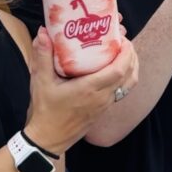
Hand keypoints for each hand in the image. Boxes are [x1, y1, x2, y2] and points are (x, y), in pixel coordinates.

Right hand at [25, 31, 137, 153]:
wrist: (47, 139)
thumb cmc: (44, 111)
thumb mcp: (40, 82)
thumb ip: (42, 56)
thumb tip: (43, 33)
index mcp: (89, 89)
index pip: (118, 70)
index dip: (126, 54)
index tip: (124, 39)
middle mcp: (102, 97)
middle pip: (129, 76)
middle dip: (131, 56)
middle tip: (124, 42)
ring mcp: (104, 105)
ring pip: (128, 85)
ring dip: (131, 68)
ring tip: (125, 53)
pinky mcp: (103, 110)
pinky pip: (122, 92)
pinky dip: (125, 79)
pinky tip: (116, 70)